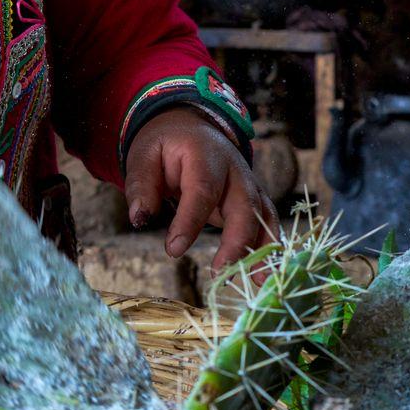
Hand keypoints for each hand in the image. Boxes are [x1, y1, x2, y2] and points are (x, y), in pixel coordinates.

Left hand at [122, 107, 276, 271]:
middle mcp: (236, 170)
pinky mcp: (254, 200)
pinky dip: (270, 248)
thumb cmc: (166, 144)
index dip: (190, 222)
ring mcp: (250, 184)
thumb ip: (141, 184)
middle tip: (220, 272)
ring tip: (257, 281)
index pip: (202, 190)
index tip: (173, 250)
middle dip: (236, 241)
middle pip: (245, 205)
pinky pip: (268, 223)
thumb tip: (139, 217)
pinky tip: (264, 275)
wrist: (192, 128)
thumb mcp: (144, 154)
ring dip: (262, 249)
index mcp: (205, 155)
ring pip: (263, 216)